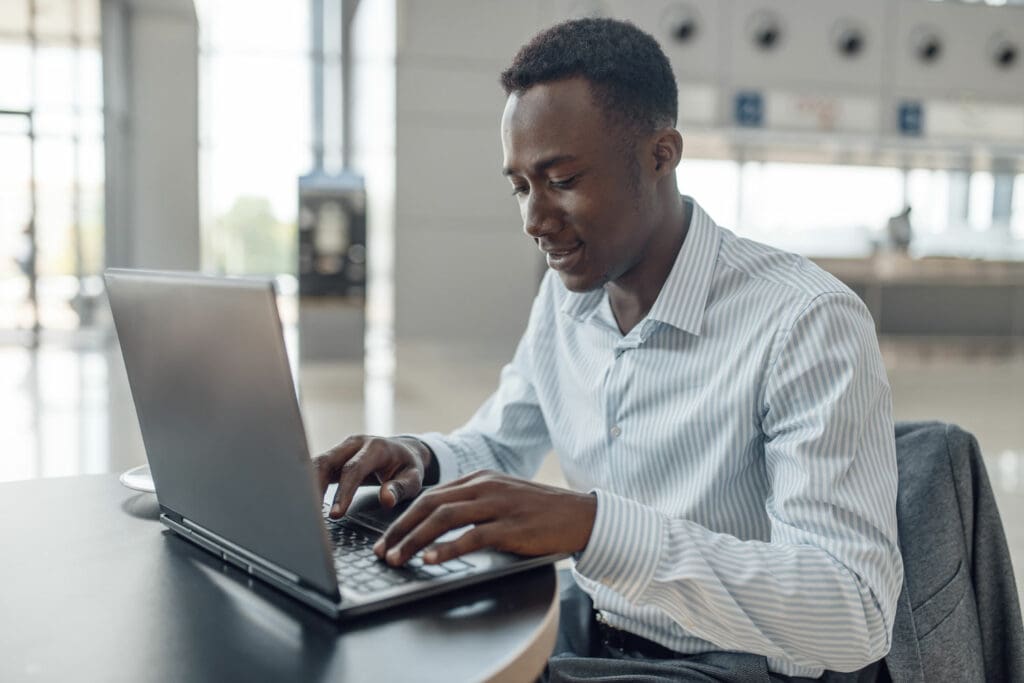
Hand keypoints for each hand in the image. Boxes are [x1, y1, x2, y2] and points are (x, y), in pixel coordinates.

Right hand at [314, 435, 432, 517]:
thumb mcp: (413, 479)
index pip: (353, 469)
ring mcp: (343, 448)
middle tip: (311, 514)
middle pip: (327, 462)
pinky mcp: (335, 456)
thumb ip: (400, 489)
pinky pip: (317, 468)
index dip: (343, 492)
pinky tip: (305, 502)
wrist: (404, 451)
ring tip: (304, 510)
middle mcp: (355, 443)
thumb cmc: (407, 466)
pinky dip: (309, 484)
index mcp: (376, 447)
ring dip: (308, 486)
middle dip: (316, 488)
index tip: (335, 514)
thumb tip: (386, 500)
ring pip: (318, 463)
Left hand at [372, 470, 596, 566]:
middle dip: (400, 529)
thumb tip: (437, 521)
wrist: (580, 515)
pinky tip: (431, 560)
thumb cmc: (540, 512)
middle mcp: (485, 487)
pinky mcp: (511, 527)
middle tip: (382, 551)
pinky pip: (471, 536)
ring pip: (444, 518)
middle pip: (430, 504)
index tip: (385, 538)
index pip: (431, 495)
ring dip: (415, 540)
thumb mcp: (502, 498)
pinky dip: (447, 548)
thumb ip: (473, 504)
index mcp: (479, 479)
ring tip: (397, 558)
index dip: (403, 517)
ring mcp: (498, 505)